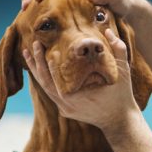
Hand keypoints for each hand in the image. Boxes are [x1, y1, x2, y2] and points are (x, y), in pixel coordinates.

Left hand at [23, 29, 139, 132]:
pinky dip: (44, 79)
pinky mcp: (65, 110)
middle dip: (37, 63)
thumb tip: (107, 30)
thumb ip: (118, 50)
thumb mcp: (123, 74)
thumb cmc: (121, 97)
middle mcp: (68, 105)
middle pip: (45, 83)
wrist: (119, 121)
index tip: (44, 47)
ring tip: (28, 53)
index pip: (56, 78)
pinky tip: (38, 67)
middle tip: (33, 44)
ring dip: (36, 70)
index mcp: (78, 97)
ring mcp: (65, 109)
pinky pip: (50, 93)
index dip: (47, 63)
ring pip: (45, 88)